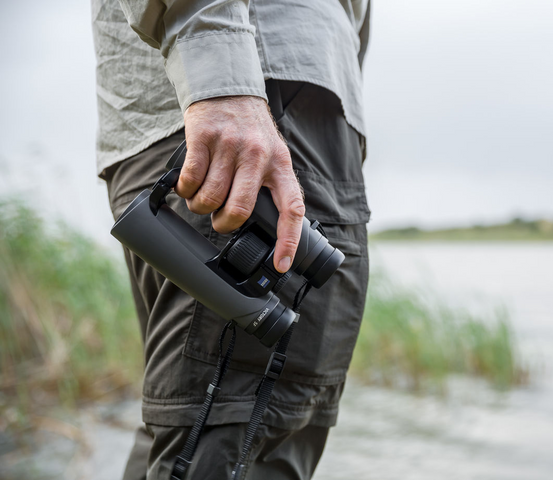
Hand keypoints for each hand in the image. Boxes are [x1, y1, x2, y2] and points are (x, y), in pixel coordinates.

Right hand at [176, 95, 304, 273]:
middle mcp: (257, 155)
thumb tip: (268, 227)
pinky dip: (185, 190)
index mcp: (280, 165)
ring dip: (200, 207)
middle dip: (224, 223)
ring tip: (201, 199)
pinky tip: (187, 185)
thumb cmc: (251, 131)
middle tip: (220, 219)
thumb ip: (271, 185)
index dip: (287, 240)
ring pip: (210, 198)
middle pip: (239, 209)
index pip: (291, 208)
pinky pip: (190, 179)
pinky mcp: (202, 137)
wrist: (228, 88)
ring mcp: (229, 146)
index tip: (280, 264)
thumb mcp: (272, 154)